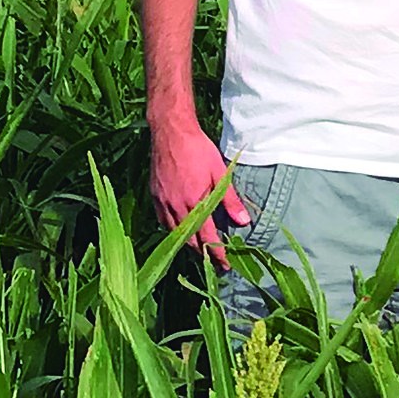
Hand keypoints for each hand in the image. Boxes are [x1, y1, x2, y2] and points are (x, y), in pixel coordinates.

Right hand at [150, 119, 248, 261]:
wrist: (170, 131)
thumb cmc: (198, 149)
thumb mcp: (220, 172)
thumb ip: (231, 200)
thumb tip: (244, 222)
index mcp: (194, 204)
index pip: (207, 239)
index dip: (216, 254)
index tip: (225, 265)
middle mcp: (175, 208)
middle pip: (188, 241)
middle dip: (202, 254)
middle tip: (215, 262)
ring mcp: (162, 203)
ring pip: (174, 234)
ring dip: (187, 244)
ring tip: (200, 249)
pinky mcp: (154, 197)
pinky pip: (163, 222)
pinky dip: (174, 230)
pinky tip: (182, 229)